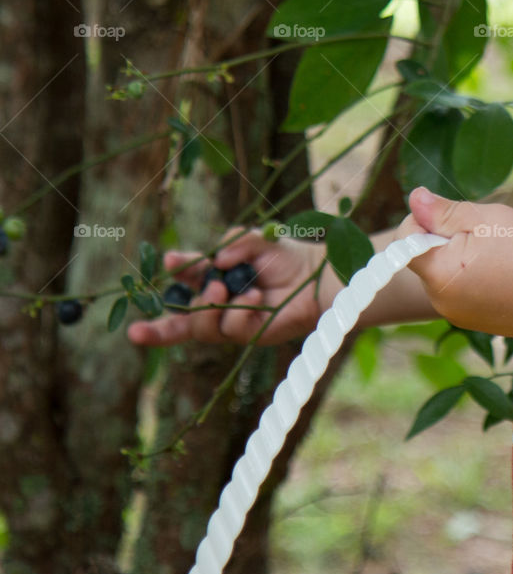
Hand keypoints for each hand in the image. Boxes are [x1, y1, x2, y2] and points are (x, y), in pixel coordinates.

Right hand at [126, 228, 326, 347]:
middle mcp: (217, 301)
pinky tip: (256, 297)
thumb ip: (237, 240)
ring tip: (220, 288)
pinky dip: (239, 310)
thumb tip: (217, 260)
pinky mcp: (247, 334)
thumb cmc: (285, 256)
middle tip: (137, 332)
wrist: (314, 276)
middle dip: (157, 329)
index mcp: (214, 274)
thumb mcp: (259, 239)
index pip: (188, 275)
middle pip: (180, 320)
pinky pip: (229, 327)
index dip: (176, 269)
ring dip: (205, 306)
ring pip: (199, 327)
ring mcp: (230, 320)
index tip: (169, 259)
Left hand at [395, 187, 512, 335]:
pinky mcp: (480, 324)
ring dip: (460, 260)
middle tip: (482, 234)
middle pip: (425, 260)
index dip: (423, 220)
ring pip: (445, 277)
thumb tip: (413, 199)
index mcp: (438, 274)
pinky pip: (464, 294)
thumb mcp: (482, 218)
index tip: (452, 215)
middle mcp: (442, 303)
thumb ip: (443, 211)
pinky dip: (476, 280)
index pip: (404, 241)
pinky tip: (506, 273)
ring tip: (498, 253)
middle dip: (444, 241)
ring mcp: (461, 317)